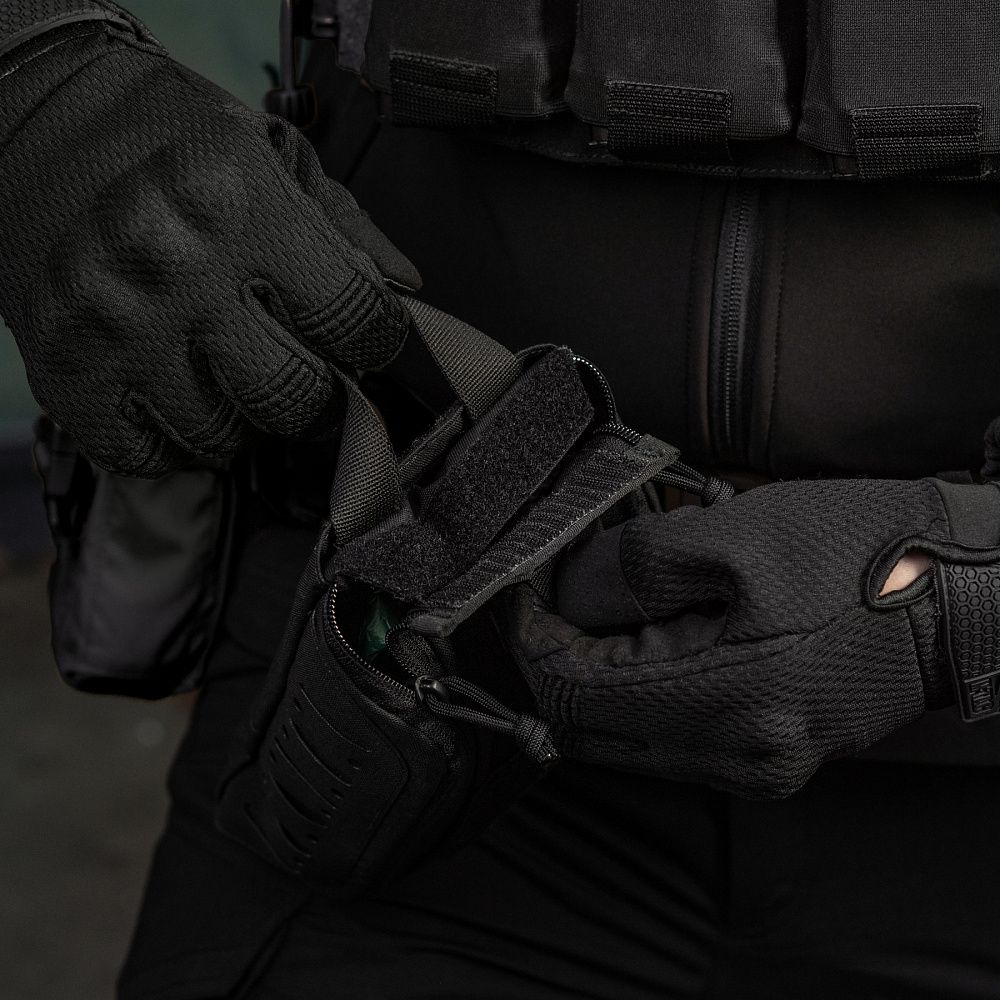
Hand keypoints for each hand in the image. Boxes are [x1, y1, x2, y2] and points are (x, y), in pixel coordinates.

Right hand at [0, 7, 417, 474]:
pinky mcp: (65, 371)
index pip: (357, 319)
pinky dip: (173, 439)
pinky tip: (174, 392)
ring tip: (230, 373)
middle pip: (295, 397)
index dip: (378, 342)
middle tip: (307, 372)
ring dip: (242, 420)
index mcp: (240, 204)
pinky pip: (147, 454)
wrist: (29, 117)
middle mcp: (175, 267)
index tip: (367, 343)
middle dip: (317, 396)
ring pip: (223, 437)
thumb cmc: (162, 135)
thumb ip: (345, 227)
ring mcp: (114, 326)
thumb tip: (405, 293)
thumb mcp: (268, 151)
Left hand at [509, 477, 999, 797]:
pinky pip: (670, 740)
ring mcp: (755, 768)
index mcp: (723, 701)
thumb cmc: (860, 554)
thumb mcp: (735, 534)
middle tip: (554, 593)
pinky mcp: (772, 760)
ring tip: (608, 606)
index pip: (571, 693)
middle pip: (588, 728)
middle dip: (556, 658)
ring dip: (596, 675)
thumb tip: (565, 587)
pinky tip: (656, 637)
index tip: (522, 588)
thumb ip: (632, 565)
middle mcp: (734, 756)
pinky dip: (640, 692)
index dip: (531, 638)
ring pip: (624, 738)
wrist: (963, 594)